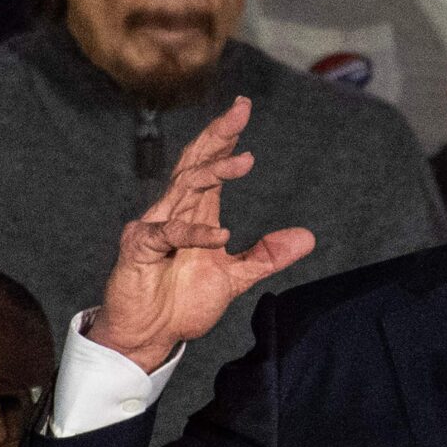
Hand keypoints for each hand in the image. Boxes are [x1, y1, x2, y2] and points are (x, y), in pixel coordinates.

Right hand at [87, 97, 316, 371]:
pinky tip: (221, 235)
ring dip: (213, 173)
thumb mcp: (234, 277)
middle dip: (216, 136)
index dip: (225, 138)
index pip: (209, 165)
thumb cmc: (180, 304)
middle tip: (240, 112)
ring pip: (182, 188)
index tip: (243, 109)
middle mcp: (173, 211)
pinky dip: (194, 233)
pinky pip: (167, 233)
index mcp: (195, 213)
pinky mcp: (139, 249)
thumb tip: (307, 236)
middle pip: (194, 163)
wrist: (147, 337)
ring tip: (244, 162)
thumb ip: (266, 256)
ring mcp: (153, 227)